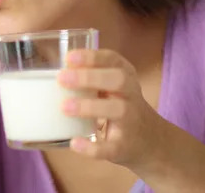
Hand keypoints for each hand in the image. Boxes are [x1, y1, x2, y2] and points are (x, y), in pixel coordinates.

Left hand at [57, 49, 167, 169]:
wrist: (152, 143)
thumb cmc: (122, 108)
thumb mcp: (112, 89)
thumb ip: (90, 79)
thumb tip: (52, 72)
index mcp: (125, 77)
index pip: (113, 60)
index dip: (92, 57)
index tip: (69, 57)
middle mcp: (131, 96)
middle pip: (119, 80)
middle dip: (90, 77)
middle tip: (62, 78)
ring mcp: (130, 122)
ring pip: (118, 110)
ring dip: (89, 107)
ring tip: (64, 107)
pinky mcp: (125, 147)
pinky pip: (111, 147)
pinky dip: (93, 148)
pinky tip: (75, 143)